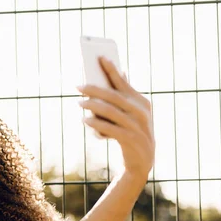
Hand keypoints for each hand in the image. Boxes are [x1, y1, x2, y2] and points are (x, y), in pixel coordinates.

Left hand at [77, 57, 154, 178]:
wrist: (142, 162)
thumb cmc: (132, 133)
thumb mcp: (132, 114)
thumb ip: (125, 96)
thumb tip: (122, 72)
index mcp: (142, 102)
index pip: (124, 83)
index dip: (112, 69)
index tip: (99, 57)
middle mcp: (142, 112)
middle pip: (115, 96)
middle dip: (95, 89)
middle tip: (78, 86)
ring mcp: (137, 126)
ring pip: (111, 112)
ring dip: (93, 106)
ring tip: (79, 103)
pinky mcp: (130, 140)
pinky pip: (110, 129)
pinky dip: (96, 123)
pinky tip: (85, 120)